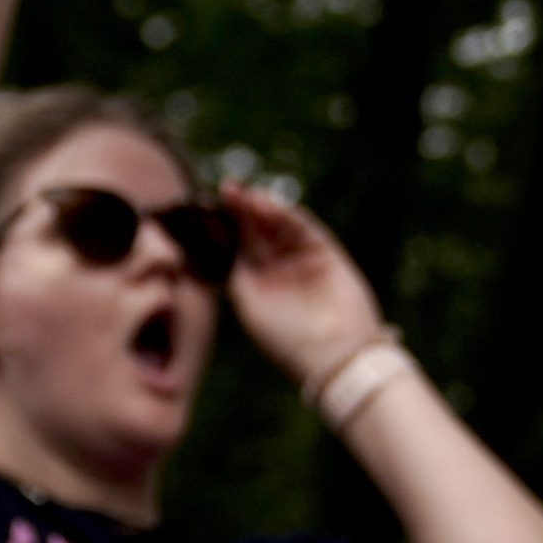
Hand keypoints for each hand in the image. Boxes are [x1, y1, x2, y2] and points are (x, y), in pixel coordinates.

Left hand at [220, 185, 389, 385]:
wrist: (333, 353)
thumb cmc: (285, 337)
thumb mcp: (250, 305)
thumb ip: (237, 272)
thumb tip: (224, 241)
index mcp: (258, 284)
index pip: (239, 247)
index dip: (227, 226)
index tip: (209, 205)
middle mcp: (280, 269)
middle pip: (257, 231)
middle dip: (243, 210)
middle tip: (228, 188)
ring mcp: (303, 259)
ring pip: (279, 226)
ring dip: (262, 209)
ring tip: (245, 195)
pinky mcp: (325, 252)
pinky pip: (303, 228)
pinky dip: (287, 214)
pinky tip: (268, 205)